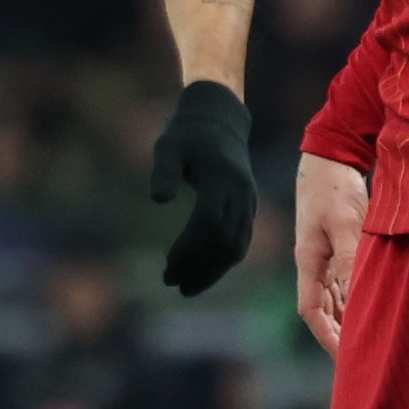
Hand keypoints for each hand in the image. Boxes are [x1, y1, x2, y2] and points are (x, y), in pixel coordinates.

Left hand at [151, 81, 257, 294]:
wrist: (219, 121)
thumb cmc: (186, 134)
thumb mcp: (167, 146)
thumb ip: (163, 171)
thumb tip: (159, 200)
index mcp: (221, 179)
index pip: (208, 224)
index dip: (188, 250)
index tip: (167, 267)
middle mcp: (240, 193)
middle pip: (225, 242)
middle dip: (199, 268)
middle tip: (170, 283)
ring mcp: (248, 201)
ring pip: (237, 246)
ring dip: (213, 271)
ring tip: (185, 287)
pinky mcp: (249, 207)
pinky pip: (241, 241)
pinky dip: (223, 262)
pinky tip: (201, 273)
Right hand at [294, 152, 367, 356]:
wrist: (330, 157)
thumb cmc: (334, 188)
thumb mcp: (344, 223)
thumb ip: (348, 258)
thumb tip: (353, 295)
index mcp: (308, 261)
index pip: (310, 311)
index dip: (326, 336)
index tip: (344, 357)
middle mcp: (313, 263)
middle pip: (320, 310)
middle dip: (336, 335)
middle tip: (360, 357)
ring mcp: (323, 255)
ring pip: (331, 298)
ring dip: (345, 319)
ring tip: (366, 339)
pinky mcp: (336, 246)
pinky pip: (341, 282)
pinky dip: (352, 298)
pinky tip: (368, 307)